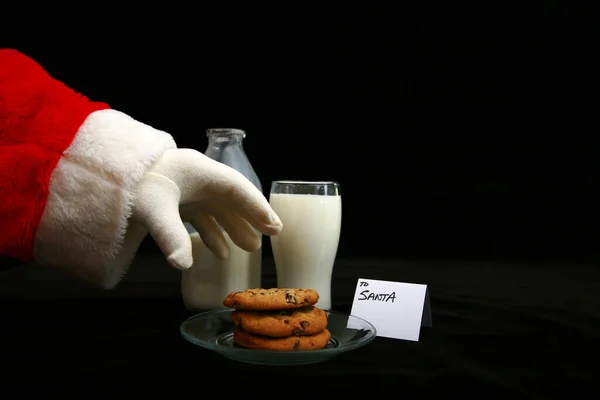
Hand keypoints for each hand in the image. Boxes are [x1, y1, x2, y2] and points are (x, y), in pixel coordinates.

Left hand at [131, 148, 281, 269]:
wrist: (104, 171)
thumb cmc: (133, 183)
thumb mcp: (153, 208)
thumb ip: (171, 236)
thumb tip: (183, 265)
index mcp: (199, 171)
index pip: (237, 189)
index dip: (257, 207)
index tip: (274, 226)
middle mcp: (197, 178)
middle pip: (232, 199)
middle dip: (250, 219)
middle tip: (268, 237)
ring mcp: (187, 189)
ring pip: (218, 209)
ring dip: (232, 228)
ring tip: (248, 249)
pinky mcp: (175, 200)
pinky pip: (201, 216)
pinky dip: (211, 233)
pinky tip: (219, 252)